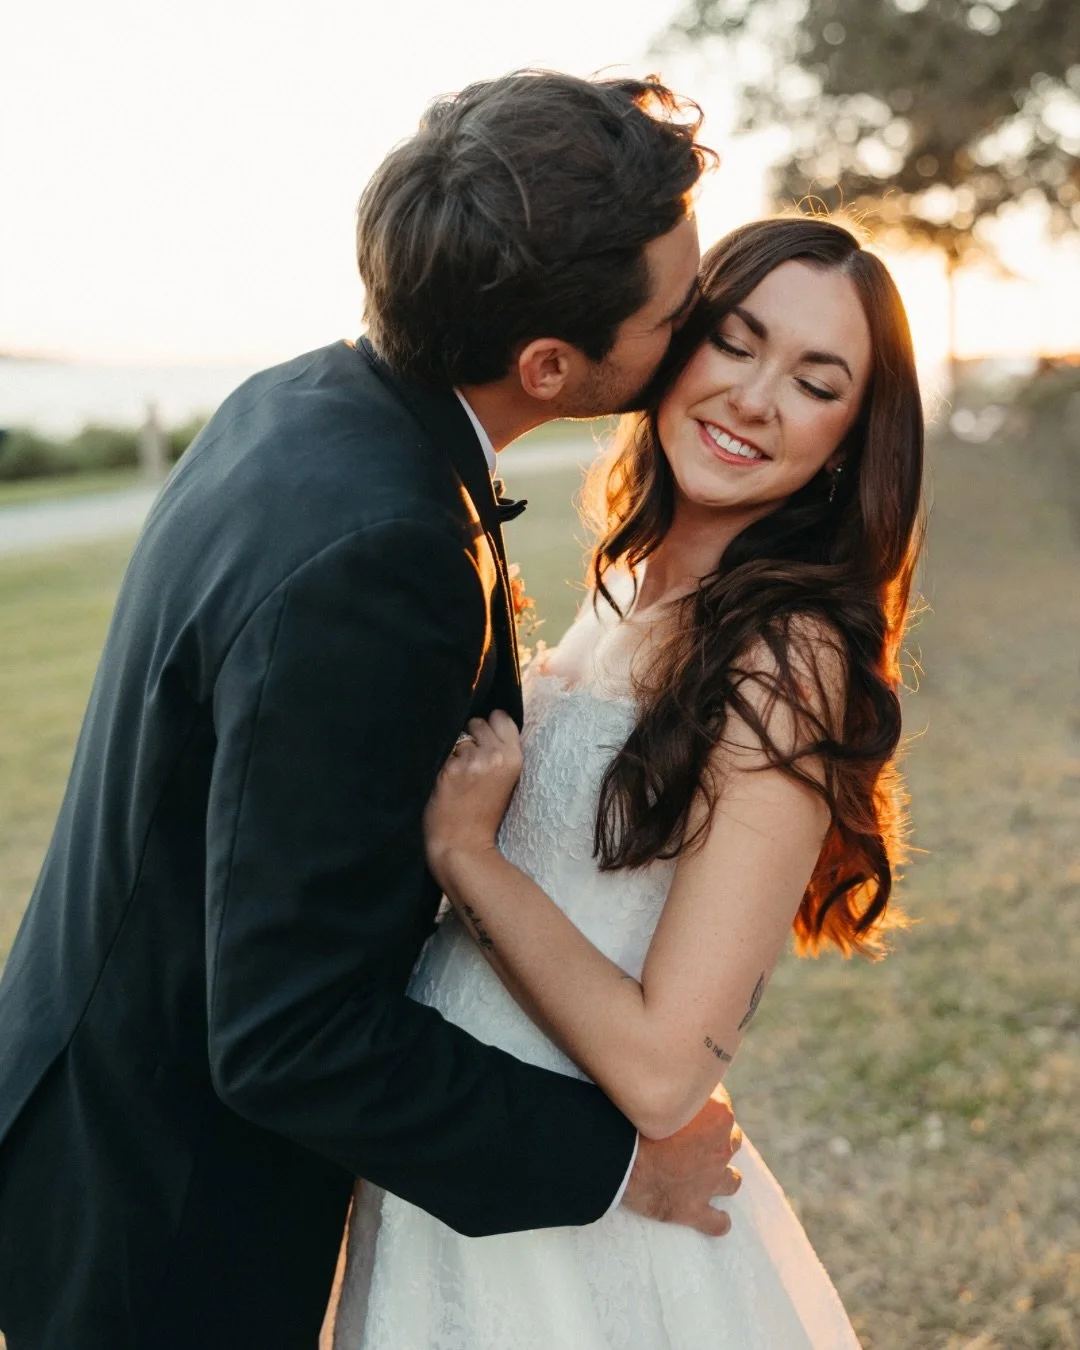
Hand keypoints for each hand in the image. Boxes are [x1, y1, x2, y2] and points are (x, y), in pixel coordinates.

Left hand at [424, 712, 523, 886]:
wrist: (464, 846)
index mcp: (514, 757)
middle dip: (470, 738)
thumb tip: (485, 723)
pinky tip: (445, 781)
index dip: (489, 728)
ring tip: (457, 776)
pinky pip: (441, 751)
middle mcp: (495, 754)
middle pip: (477, 722)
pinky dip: (440, 763)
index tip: (484, 743)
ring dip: (454, 751)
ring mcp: (471, 760)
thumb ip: (500, 752)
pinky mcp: (449, 768)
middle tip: (469, 765)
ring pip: (457, 736)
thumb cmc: (484, 816)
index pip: (500, 716)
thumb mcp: (506, 780)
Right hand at [621, 1086, 742, 1236]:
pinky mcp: (694, 1209)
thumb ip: (676, 1085)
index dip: (706, 1101)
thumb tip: (674, 1072)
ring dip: (723, 1175)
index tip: (691, 1099)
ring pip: (732, 1180)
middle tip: (696, 1134)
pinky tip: (716, 1219)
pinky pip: (717, 1222)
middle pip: (732, 1139)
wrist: (620, 1161)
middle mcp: (721, 1149)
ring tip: (708, 1171)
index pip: (723, 1101)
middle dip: (718, 1137)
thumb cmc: (633, 1119)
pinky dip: (718, 1221)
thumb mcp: (660, 1091)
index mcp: (718, 1116)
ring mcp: (710, 1182)